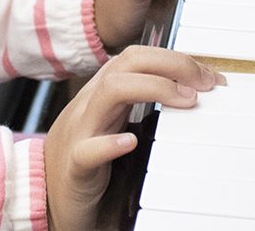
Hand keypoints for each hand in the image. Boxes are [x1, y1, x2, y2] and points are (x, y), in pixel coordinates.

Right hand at [44, 46, 222, 230]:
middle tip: (206, 83)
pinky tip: (130, 143)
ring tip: (185, 100)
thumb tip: (188, 96)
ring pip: (109, 91)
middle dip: (172, 63)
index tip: (209, 76)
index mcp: (100, 95)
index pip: (136, 57)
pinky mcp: (74, 167)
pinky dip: (109, 144)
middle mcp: (90, 106)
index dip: (176, 59)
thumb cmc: (86, 164)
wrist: (45, 198)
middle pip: (127, 63)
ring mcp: (80, 133)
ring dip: (153, 88)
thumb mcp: (114, 127)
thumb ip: (140, 108)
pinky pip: (87, 150)